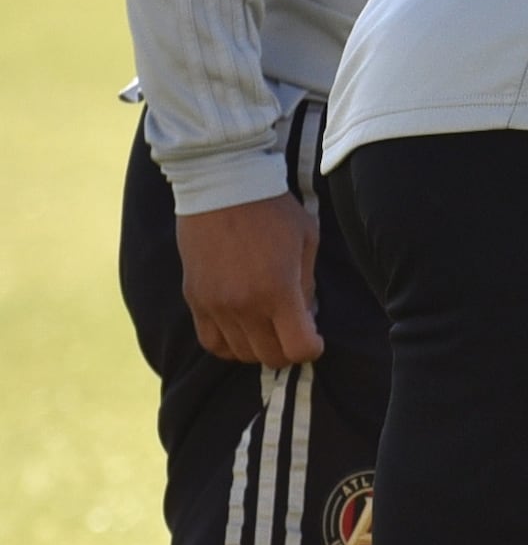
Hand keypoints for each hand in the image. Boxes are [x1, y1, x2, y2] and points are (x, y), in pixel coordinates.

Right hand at [181, 195, 321, 365]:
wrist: (223, 188)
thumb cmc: (274, 210)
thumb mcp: (307, 241)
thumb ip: (307, 284)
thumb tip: (307, 316)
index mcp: (278, 292)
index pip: (298, 349)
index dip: (313, 348)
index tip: (316, 337)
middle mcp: (244, 306)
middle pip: (270, 357)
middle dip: (289, 351)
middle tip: (295, 333)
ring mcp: (215, 306)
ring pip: (240, 354)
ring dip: (260, 348)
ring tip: (270, 329)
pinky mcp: (194, 300)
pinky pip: (210, 343)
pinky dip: (229, 345)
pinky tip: (242, 331)